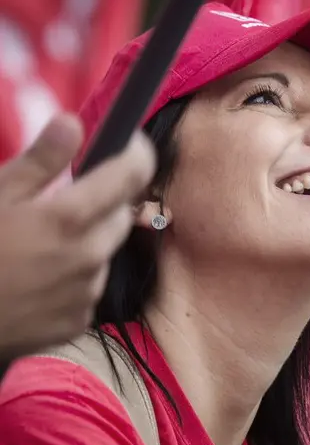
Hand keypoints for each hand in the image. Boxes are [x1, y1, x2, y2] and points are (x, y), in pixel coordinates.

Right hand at [0, 114, 154, 357]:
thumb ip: (40, 161)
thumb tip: (73, 123)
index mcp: (69, 220)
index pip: (133, 174)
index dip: (136, 152)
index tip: (129, 142)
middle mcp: (89, 257)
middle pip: (122, 214)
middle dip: (104, 200)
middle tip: (62, 200)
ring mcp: (87, 294)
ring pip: (105, 251)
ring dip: (87, 240)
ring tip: (38, 246)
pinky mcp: (79, 322)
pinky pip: (90, 286)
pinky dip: (75, 276)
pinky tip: (38, 278)